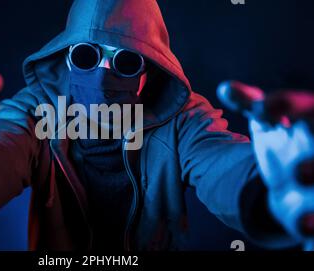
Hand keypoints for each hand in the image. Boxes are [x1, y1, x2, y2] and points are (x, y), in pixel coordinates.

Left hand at [218, 81, 313, 246]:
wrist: (299, 171)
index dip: (287, 106)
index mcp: (312, 123)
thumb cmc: (285, 141)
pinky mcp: (313, 210)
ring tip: (302, 223)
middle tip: (298, 173)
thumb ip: (252, 104)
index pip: (308, 110)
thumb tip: (226, 88)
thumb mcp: (269, 122)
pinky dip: (311, 235)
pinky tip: (302, 239)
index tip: (261, 109)